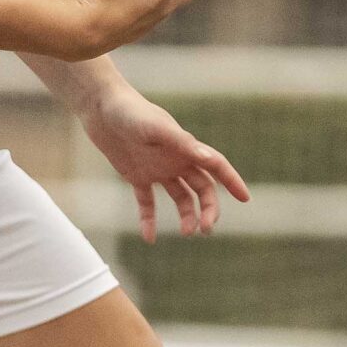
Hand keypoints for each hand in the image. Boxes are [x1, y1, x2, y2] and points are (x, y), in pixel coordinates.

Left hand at [80, 85, 249, 243]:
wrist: (100, 107)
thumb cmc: (131, 112)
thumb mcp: (156, 128)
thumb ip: (181, 142)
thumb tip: (208, 158)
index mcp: (186, 147)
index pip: (217, 166)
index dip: (232, 181)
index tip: (245, 198)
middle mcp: (176, 159)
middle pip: (202, 188)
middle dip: (208, 209)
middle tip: (205, 230)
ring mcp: (158, 169)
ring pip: (180, 197)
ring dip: (187, 215)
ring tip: (185, 232)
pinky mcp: (137, 175)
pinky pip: (147, 202)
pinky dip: (149, 220)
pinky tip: (149, 238)